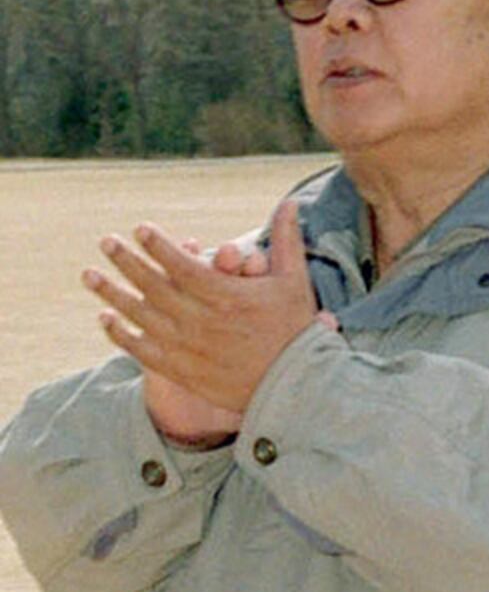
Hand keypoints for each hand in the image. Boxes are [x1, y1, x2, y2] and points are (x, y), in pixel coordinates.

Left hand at [83, 201, 319, 415]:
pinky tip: (105, 318)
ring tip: (90, 275)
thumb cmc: (295, 331)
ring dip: (113, 293)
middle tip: (105, 242)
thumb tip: (289, 203)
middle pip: (154, 286)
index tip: (141, 229)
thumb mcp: (294, 282)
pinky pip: (143, 350)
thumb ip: (286, 240)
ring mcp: (189, 347)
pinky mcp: (182, 371)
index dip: (159, 245)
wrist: (293, 388)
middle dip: (127, 261)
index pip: (182, 265)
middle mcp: (202, 320)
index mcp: (227, 296)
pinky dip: (121, 334)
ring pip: (142, 316)